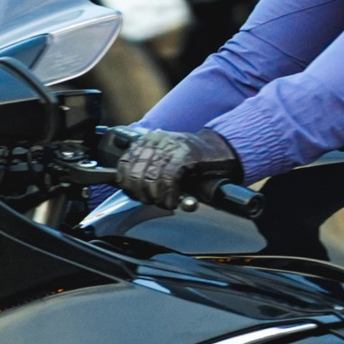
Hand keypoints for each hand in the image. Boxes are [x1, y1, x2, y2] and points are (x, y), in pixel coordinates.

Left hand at [115, 127, 242, 208]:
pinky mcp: (185, 155)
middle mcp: (157, 140)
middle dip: (143, 195)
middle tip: (154, 202)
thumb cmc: (193, 161)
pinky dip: (169, 194)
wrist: (220, 151)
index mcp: (148, 140)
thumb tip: (130, 189)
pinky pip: (168, 179)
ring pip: (151, 178)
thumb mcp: (164, 159)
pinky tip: (174, 201)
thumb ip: (147, 169)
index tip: (137, 196)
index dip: (128, 185)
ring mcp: (171, 146)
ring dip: (158, 198)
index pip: (124, 163)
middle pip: (135, 174)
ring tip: (166, 204)